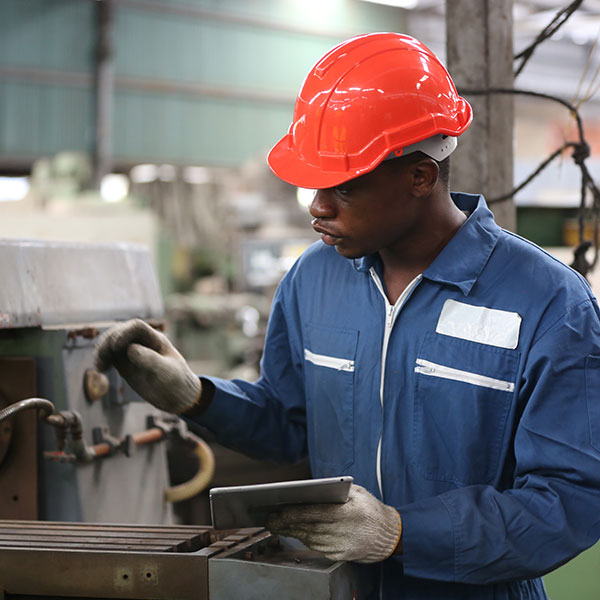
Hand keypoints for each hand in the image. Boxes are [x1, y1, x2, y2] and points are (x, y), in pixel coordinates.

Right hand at [94, 319, 201, 414]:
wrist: (177, 397)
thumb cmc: (177, 382)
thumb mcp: (166, 372)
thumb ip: (151, 359)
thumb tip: (130, 349)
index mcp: (156, 339)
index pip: (136, 326)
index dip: (124, 332)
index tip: (116, 346)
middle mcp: (142, 342)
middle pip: (120, 332)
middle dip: (108, 342)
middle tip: (103, 358)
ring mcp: (133, 352)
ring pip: (112, 344)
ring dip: (102, 350)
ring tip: (100, 366)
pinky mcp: (125, 364)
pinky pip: (110, 356)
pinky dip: (103, 359)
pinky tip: (101, 369)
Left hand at [267, 484, 400, 562]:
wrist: (389, 536)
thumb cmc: (371, 510)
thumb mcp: (357, 492)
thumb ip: (335, 491)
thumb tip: (311, 489)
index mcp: (347, 513)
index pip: (314, 513)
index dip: (294, 513)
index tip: (279, 510)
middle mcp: (342, 531)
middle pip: (308, 527)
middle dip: (286, 523)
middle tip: (271, 519)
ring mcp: (340, 545)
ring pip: (309, 538)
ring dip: (292, 531)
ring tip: (278, 524)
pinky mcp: (338, 554)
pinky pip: (316, 546)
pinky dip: (304, 538)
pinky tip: (295, 532)